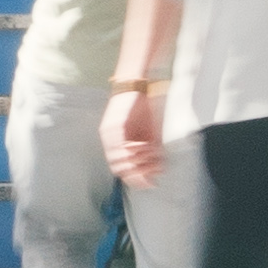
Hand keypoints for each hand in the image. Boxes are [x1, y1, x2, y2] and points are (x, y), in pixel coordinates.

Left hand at [100, 76, 165, 190]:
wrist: (134, 85)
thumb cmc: (140, 108)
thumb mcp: (147, 132)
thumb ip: (150, 149)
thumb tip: (158, 169)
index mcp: (114, 144)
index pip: (121, 170)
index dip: (136, 179)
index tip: (150, 183)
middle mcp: (109, 141)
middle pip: (120, 169)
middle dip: (139, 174)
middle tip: (152, 173)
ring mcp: (109, 134)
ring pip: (121, 160)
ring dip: (138, 162)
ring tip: (150, 156)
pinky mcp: (114, 126)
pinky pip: (121, 146)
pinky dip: (134, 151)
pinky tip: (144, 147)